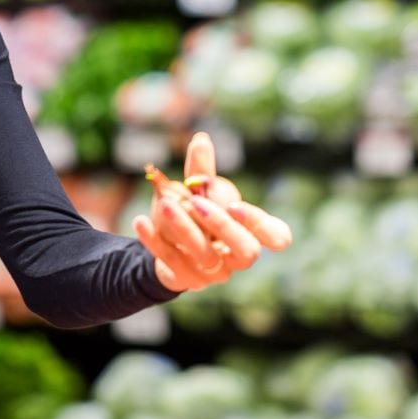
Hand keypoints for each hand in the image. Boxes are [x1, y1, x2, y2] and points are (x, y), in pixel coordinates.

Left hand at [131, 132, 292, 292]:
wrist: (165, 247)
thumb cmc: (192, 216)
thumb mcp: (198, 193)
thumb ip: (201, 171)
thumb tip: (201, 139)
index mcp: (250, 232)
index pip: (278, 237)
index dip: (262, 224)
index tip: (235, 205)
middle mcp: (237, 257)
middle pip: (247, 251)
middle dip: (223, 226)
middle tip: (196, 203)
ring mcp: (213, 273)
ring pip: (205, 255)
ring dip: (184, 228)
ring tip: (164, 204)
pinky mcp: (186, 279)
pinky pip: (171, 262)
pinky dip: (155, 241)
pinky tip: (140, 220)